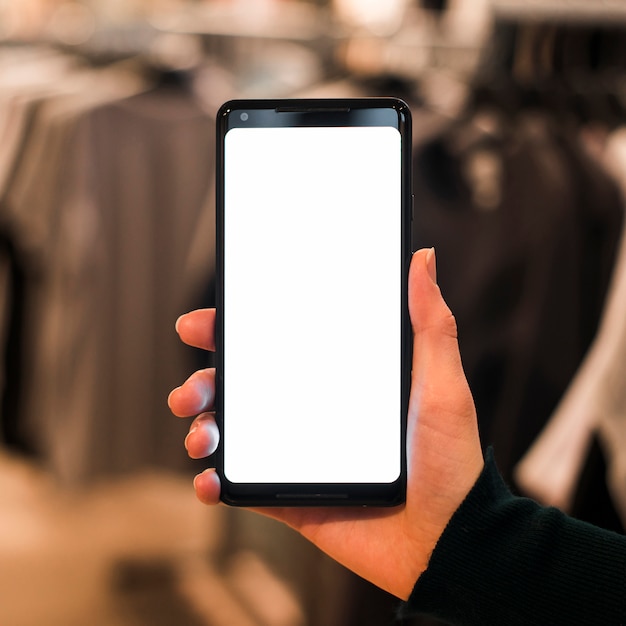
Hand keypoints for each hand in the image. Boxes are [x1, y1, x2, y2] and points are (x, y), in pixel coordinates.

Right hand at [168, 248, 483, 599]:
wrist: (448, 541)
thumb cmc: (450, 460)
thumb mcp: (441, 384)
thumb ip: (430, 324)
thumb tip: (423, 258)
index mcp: (336, 381)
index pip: (278, 346)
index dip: (236, 332)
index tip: (206, 323)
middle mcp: (310, 412)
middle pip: (243, 387)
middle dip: (205, 382)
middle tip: (192, 388)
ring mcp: (297, 455)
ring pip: (232, 432)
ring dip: (202, 426)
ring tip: (201, 432)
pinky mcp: (291, 496)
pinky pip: (242, 487)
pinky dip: (215, 483)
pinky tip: (210, 480)